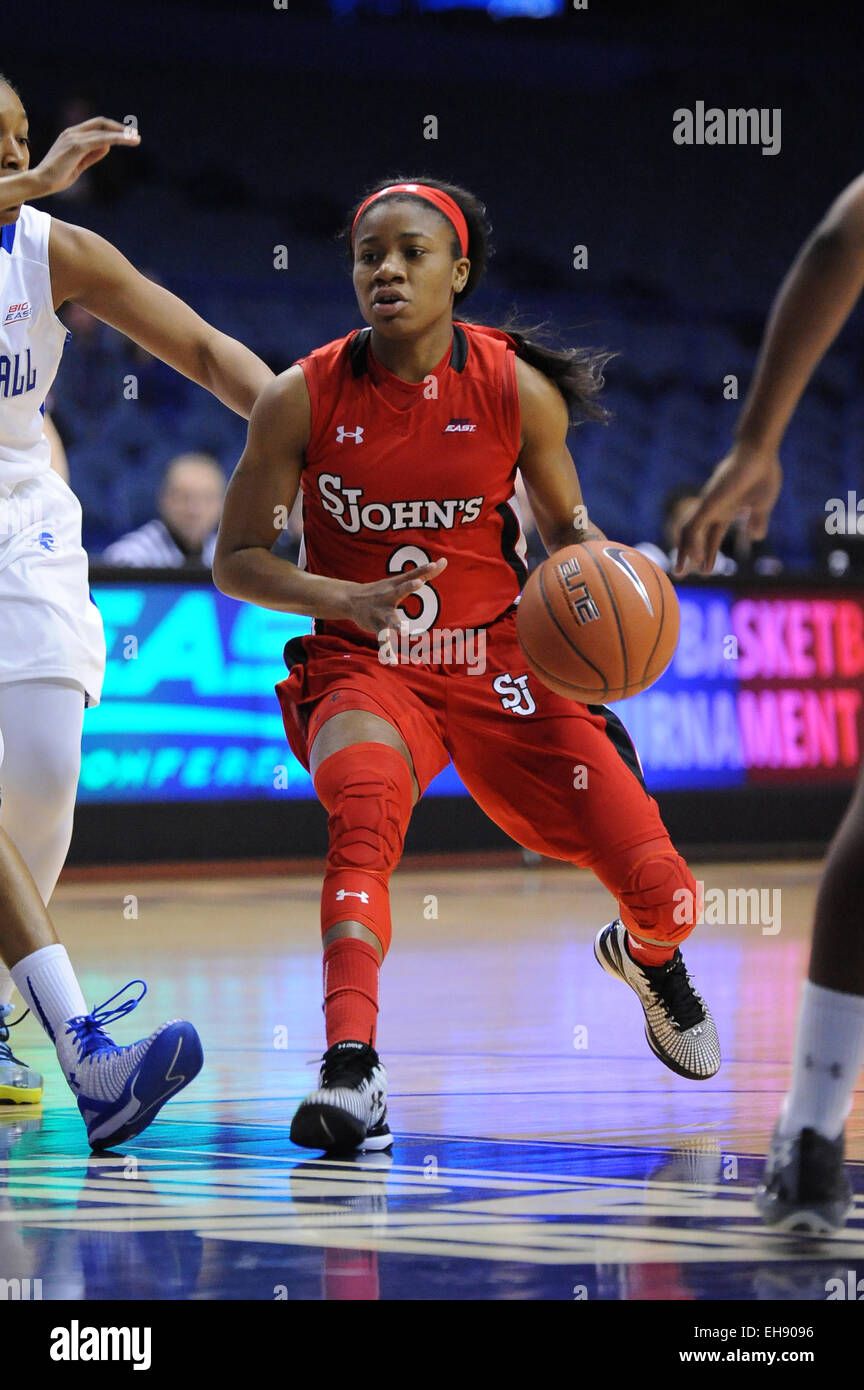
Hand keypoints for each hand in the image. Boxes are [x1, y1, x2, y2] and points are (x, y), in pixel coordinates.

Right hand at [30, 118, 139, 196]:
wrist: (41, 182)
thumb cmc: (57, 177)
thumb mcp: (79, 165)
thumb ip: (92, 155)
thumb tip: (107, 146)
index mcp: (72, 136)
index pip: (96, 126)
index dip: (112, 129)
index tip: (127, 136)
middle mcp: (73, 133)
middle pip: (101, 123)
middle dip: (119, 128)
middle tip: (135, 137)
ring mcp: (74, 138)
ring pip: (103, 131)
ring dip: (122, 134)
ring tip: (136, 139)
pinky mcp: (77, 146)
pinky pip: (101, 140)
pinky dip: (116, 139)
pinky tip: (127, 142)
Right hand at [347, 557, 447, 645]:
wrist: (350, 599)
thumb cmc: (382, 590)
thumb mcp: (400, 580)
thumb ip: (423, 573)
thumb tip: (445, 560)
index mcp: (396, 585)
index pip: (412, 575)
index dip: (424, 570)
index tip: (436, 564)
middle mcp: (388, 596)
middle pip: (399, 590)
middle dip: (409, 586)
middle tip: (420, 583)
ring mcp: (381, 612)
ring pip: (390, 619)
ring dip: (396, 625)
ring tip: (405, 632)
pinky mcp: (376, 627)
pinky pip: (383, 641)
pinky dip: (387, 651)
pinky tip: (392, 662)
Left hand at [674, 445, 782, 575]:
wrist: (760, 453)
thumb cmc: (763, 473)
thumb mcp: (762, 505)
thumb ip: (758, 520)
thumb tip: (756, 537)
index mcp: (726, 510)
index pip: (711, 536)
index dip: (708, 553)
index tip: (705, 570)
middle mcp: (714, 509)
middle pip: (695, 536)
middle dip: (688, 555)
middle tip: (681, 574)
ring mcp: (709, 505)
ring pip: (690, 532)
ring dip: (685, 552)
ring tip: (682, 572)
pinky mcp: (708, 502)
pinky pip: (695, 526)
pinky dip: (694, 543)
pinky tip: (696, 558)